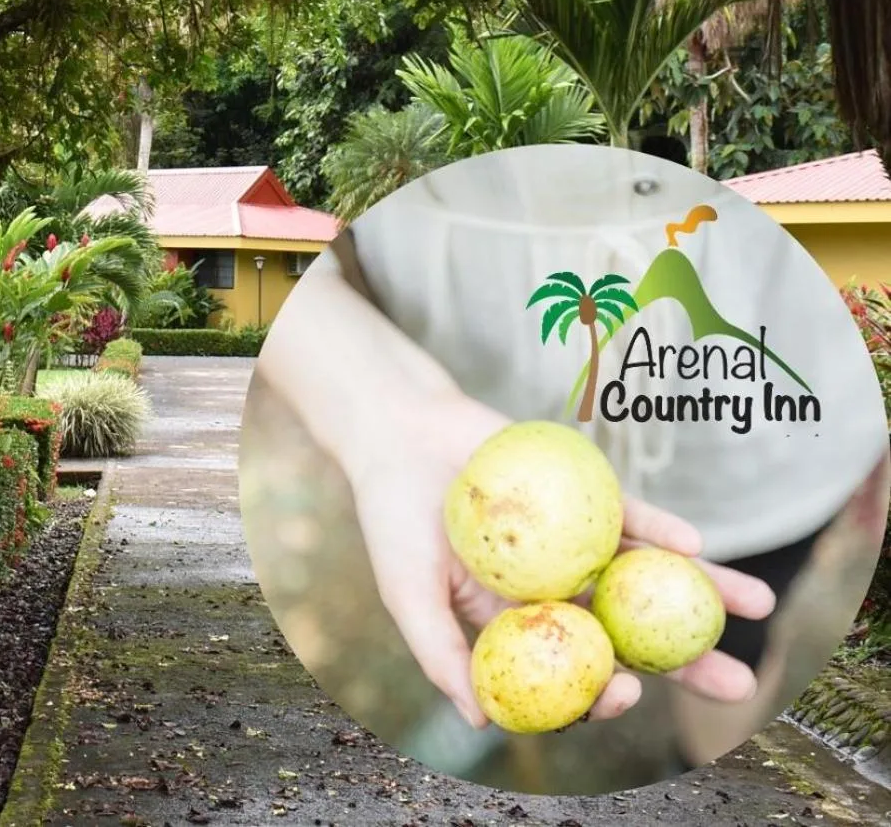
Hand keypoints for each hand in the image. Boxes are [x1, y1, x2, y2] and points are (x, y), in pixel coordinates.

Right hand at [344, 391, 777, 730]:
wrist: (399, 432)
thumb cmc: (392, 516)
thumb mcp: (405, 590)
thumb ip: (439, 652)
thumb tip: (480, 719)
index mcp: (518, 625)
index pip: (575, 673)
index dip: (607, 690)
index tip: (627, 689)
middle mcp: (557, 590)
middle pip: (631, 635)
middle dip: (688, 662)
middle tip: (738, 683)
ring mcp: (576, 543)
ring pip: (648, 577)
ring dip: (705, 593)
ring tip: (760, 604)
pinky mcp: (584, 495)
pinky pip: (631, 517)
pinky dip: (663, 530)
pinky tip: (695, 546)